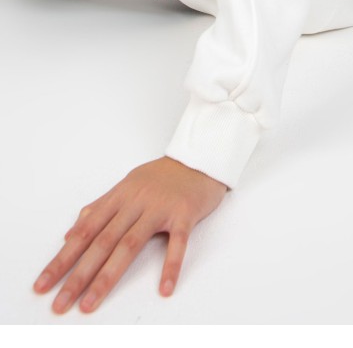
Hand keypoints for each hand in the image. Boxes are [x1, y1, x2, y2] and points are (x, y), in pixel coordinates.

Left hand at [33, 156, 227, 313]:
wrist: (200, 158)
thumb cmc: (162, 176)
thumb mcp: (126, 186)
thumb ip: (99, 209)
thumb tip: (69, 235)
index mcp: (119, 196)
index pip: (85, 231)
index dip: (62, 259)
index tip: (44, 285)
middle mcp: (135, 202)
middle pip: (102, 241)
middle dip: (78, 275)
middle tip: (60, 303)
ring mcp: (160, 208)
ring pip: (130, 244)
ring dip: (108, 276)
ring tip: (91, 303)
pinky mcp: (184, 214)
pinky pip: (177, 243)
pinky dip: (171, 266)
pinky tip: (164, 288)